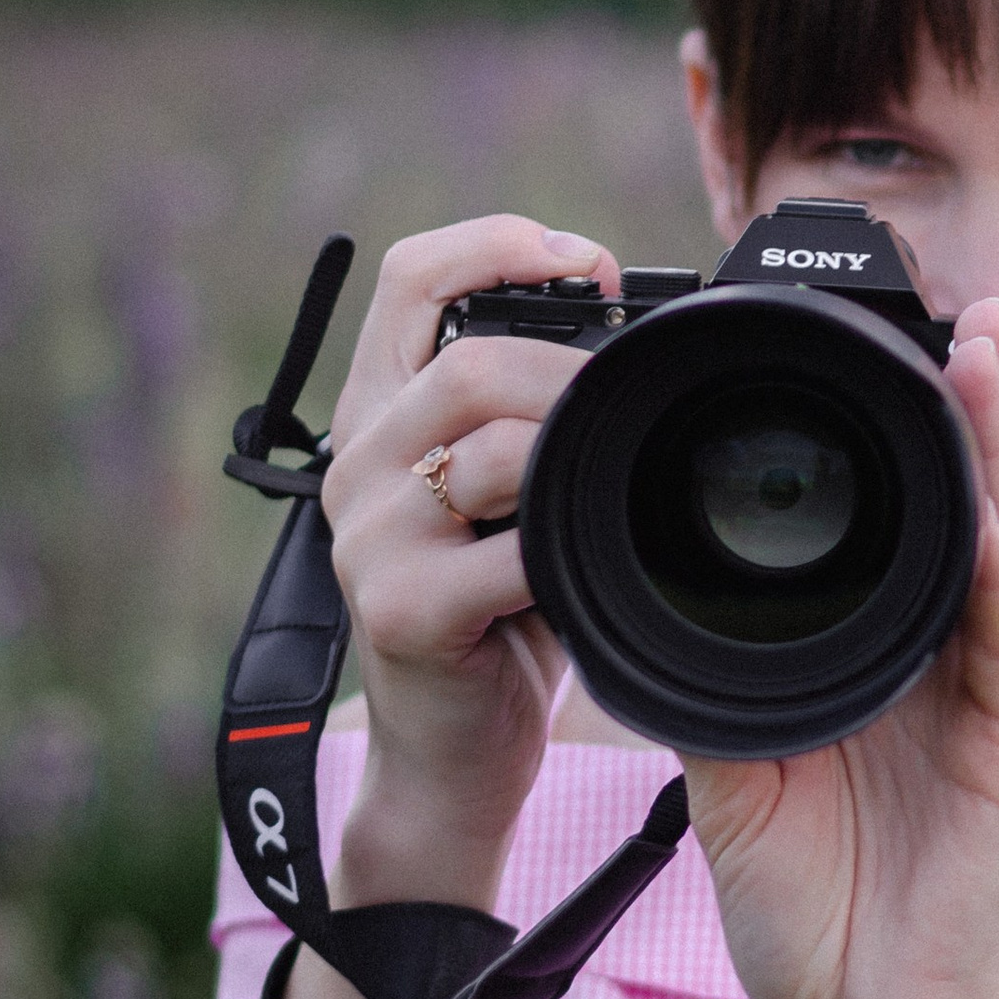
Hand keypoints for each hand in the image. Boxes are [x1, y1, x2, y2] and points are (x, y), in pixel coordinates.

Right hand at [318, 217, 619, 907]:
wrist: (453, 754)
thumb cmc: (500, 613)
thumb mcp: (514, 493)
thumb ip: (538, 416)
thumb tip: (638, 332)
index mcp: (383, 412)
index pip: (410, 274)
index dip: (498, 243)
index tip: (589, 262)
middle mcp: (360, 460)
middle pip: (469, 358)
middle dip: (576, 369)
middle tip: (638, 401)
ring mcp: (371, 536)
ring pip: (489, 444)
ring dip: (578, 454)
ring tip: (620, 483)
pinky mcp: (400, 609)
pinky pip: (507, 549)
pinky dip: (570, 548)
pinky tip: (597, 560)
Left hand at [682, 302, 998, 998]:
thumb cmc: (817, 913)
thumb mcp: (738, 776)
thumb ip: (713, 688)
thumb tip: (642, 606)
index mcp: (880, 662)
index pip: (893, 527)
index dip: (898, 437)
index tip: (877, 344)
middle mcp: (942, 668)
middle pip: (962, 512)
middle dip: (966, 407)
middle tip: (967, 303)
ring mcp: (980, 708)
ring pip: (997, 551)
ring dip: (995, 453)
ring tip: (988, 353)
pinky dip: (998, 574)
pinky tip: (995, 511)